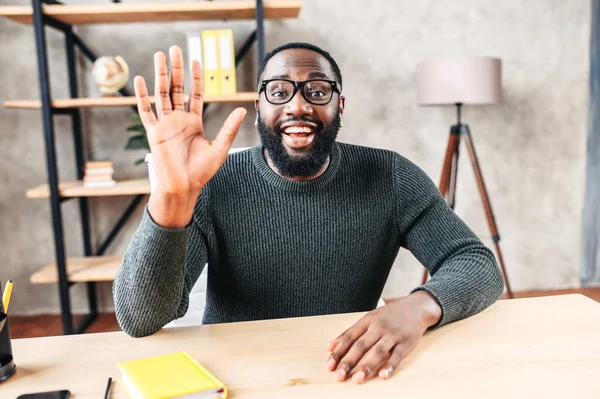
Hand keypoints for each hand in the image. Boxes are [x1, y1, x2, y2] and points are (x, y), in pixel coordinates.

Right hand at [134, 46, 246, 226]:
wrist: (184, 187)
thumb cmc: (202, 172)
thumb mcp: (220, 147)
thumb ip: (229, 128)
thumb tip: (242, 109)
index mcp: (193, 122)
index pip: (195, 94)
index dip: (195, 77)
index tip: (195, 60)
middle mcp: (178, 120)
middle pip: (176, 88)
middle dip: (176, 69)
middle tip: (174, 49)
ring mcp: (165, 125)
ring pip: (161, 94)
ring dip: (159, 75)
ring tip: (159, 56)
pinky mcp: (154, 133)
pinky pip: (146, 111)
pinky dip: (142, 96)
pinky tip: (141, 80)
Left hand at [326, 291, 441, 383]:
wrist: (415, 307)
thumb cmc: (388, 315)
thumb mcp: (368, 319)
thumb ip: (349, 332)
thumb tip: (330, 346)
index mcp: (367, 320)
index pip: (349, 337)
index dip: (339, 352)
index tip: (329, 366)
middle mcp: (378, 326)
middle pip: (361, 345)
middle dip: (349, 361)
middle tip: (339, 376)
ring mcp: (393, 334)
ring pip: (378, 351)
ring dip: (366, 366)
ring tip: (357, 379)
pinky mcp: (406, 342)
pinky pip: (397, 355)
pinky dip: (390, 366)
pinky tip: (383, 375)